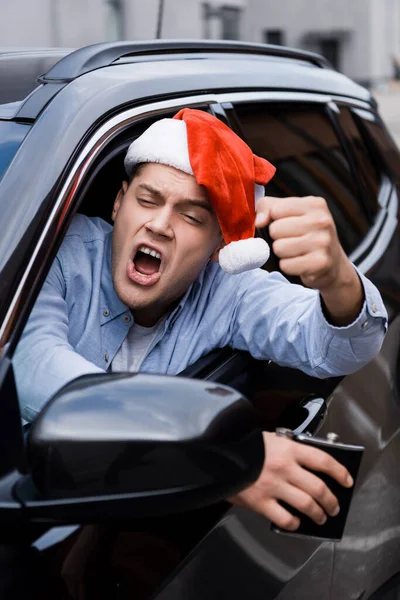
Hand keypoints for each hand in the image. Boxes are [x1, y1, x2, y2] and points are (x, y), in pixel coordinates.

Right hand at [228, 432, 352, 530]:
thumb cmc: (242, 445)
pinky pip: (285, 518)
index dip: (339, 472)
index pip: (323, 460)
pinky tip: (295, 522)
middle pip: (319, 488)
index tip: (346, 480)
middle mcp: (285, 468)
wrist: (218, 454)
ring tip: (320, 517)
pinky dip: (294, 523)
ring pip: (307, 505)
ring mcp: (274, 486)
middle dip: (331, 501)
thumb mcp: (269, 439)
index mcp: (289, 450)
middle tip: (334, 507)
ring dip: (318, 514)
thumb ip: (287, 450)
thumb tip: (304, 463)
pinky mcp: (261, 502)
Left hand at [255, 195, 363, 324]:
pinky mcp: (320, 263)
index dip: (274, 220)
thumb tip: (259, 221)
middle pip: (275, 230)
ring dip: (282, 254)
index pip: (275, 210)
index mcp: (315, 204)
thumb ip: (268, 207)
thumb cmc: (306, 234)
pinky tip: (301, 263)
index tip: (287, 225)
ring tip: (297, 252)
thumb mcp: (290, 213)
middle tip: (293, 241)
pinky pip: (286, 265)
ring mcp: (323, 242)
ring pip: (278, 248)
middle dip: (278, 238)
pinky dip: (289, 267)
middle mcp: (322, 221)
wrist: (332, 264)